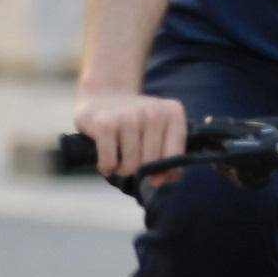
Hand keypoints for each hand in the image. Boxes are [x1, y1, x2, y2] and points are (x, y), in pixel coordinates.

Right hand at [74, 83, 190, 181]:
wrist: (102, 95)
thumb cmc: (135, 123)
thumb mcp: (159, 134)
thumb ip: (168, 160)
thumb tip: (158, 181)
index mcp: (173, 113)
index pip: (175, 158)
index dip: (164, 172)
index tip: (155, 172)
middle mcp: (153, 112)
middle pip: (151, 164)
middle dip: (139, 171)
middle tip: (131, 160)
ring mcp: (129, 116)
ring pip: (131, 165)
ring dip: (122, 170)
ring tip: (118, 158)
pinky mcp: (105, 124)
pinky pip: (110, 162)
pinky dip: (106, 167)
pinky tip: (105, 160)